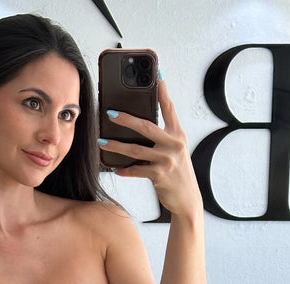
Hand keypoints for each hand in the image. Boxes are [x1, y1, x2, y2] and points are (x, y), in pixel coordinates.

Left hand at [100, 78, 202, 218]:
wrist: (187, 199)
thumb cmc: (178, 174)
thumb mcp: (176, 152)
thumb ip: (163, 139)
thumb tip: (139, 129)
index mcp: (178, 135)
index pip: (169, 109)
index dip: (163, 92)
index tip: (157, 77)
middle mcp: (173, 145)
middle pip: (146, 127)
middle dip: (126, 119)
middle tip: (110, 113)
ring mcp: (166, 160)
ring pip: (136, 150)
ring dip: (116, 146)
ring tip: (102, 142)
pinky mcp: (160, 176)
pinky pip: (137, 170)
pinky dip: (125, 170)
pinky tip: (116, 169)